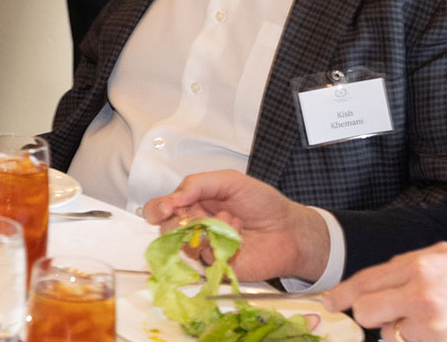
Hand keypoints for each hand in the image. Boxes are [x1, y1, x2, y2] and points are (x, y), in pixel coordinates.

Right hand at [142, 170, 331, 284]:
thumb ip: (197, 184)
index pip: (161, 208)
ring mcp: (205, 248)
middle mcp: (194, 227)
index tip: (166, 208)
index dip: (157, 209)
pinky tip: (238, 236)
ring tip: (231, 220)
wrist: (289, 228)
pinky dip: (220, 245)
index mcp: (192, 204)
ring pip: (184, 246)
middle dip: (177, 223)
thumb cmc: (262, 202)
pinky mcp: (217, 266)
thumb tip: (172, 198)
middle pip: (166, 230)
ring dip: (207, 230)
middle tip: (197, 216)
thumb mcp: (229, 180)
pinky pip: (206, 259)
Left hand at [323, 243, 446, 341]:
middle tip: (382, 314)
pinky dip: (416, 340)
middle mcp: (419, 293)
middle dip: (367, 314)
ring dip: (399, 330)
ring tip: (427, 321)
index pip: (366, 281)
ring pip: (387, 333)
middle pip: (366, 310)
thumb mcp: (444, 256)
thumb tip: (376, 281)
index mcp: (419, 265)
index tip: (330, 301)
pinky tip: (437, 332)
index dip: (342, 294)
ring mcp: (428, 324)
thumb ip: (407, 265)